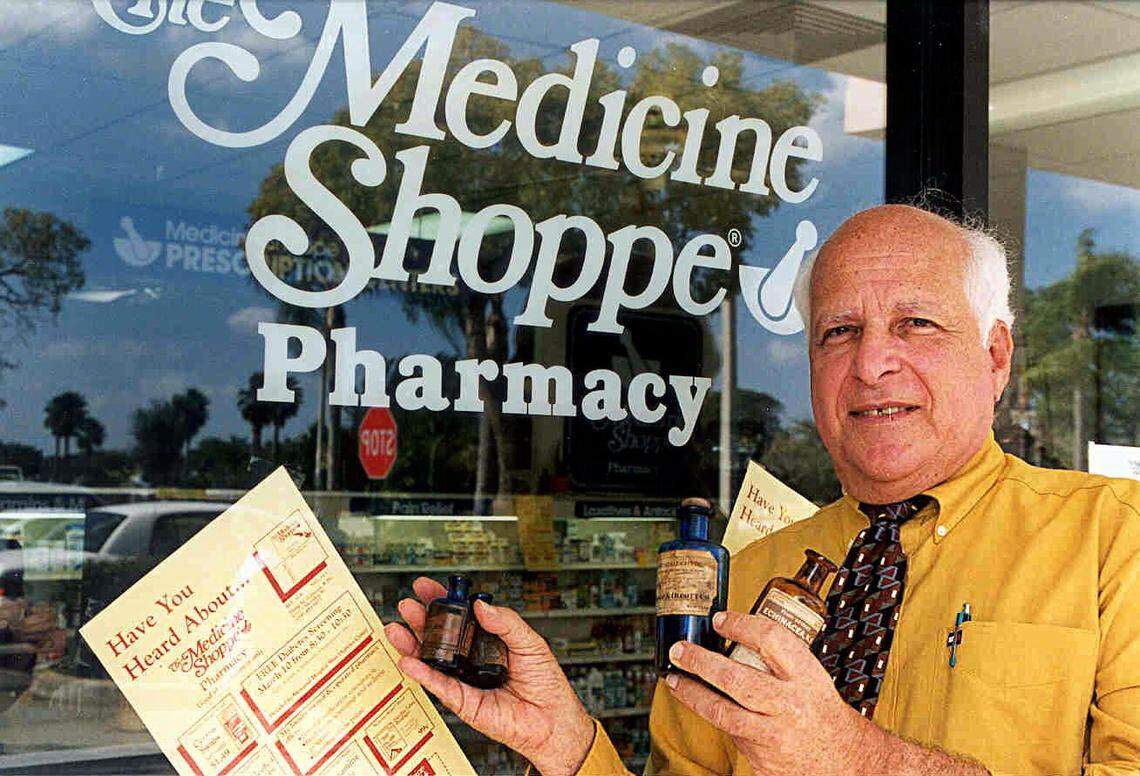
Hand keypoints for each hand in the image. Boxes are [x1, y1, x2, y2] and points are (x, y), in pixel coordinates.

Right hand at [384, 577, 595, 775]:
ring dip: (412, 645)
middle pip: (440, 635)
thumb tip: (481, 606)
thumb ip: (506, 622)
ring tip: (397, 630)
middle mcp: (472, 658)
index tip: (426, 587)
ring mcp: (464, 679)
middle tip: (408, 606)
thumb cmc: (544, 682)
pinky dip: (423, 674)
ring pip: (432, 660)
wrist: (552, 718)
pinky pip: (439, 686)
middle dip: (421, 619)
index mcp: (487, 639)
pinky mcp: (462, 701)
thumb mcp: (529, 642)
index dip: (442, 601)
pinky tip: (409, 660)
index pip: (460, 616)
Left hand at [665, 610, 879, 775]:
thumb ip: (778, 659)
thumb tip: (732, 633)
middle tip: (679, 650)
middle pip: (737, 679)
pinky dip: (714, 717)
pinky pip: (731, 733)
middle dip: (701, 662)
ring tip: (673, 679)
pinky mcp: (764, 758)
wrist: (843, 759)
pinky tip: (700, 704)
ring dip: (693, 694)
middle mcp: (791, 704)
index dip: (741, 625)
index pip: (771, 639)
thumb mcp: (810, 676)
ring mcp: (775, 734)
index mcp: (806, 676)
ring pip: (724, 712)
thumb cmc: (820, 710)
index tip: (718, 619)